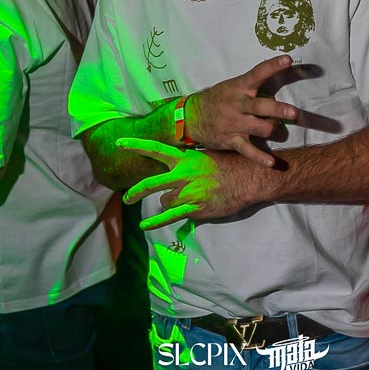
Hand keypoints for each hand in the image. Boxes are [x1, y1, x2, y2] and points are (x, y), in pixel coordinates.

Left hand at [119, 138, 257, 230]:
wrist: (248, 178)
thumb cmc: (230, 164)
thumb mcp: (206, 156)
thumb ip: (189, 161)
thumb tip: (178, 166)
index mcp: (185, 158)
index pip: (156, 150)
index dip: (136, 146)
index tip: (119, 143)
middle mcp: (183, 174)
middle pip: (152, 183)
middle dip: (136, 191)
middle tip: (127, 198)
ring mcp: (188, 192)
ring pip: (165, 201)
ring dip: (169, 202)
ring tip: (182, 200)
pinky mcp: (195, 207)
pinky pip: (171, 216)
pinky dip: (157, 221)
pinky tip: (145, 225)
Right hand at [187, 55, 298, 167]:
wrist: (190, 117)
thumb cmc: (217, 100)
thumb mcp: (231, 87)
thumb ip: (252, 90)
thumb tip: (277, 96)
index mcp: (239, 87)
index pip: (258, 73)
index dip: (273, 66)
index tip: (287, 60)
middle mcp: (238, 104)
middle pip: (261, 106)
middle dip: (278, 110)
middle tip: (294, 113)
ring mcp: (235, 123)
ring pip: (262, 128)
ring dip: (273, 128)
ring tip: (274, 126)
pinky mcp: (232, 140)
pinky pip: (249, 150)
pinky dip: (260, 158)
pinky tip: (272, 163)